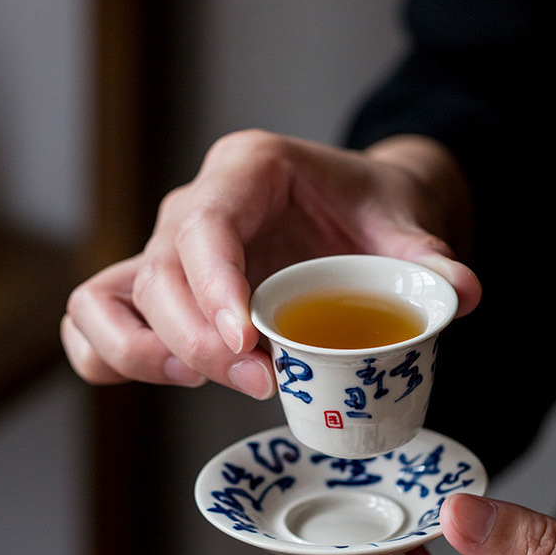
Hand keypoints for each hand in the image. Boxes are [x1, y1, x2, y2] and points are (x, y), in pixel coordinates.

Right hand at [61, 129, 479, 393]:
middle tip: (262, 384)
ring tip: (203, 383)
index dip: (214, 288)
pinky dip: (110, 356)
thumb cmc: (372, 209)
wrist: (360, 211)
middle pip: (157, 275)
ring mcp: (165, 251)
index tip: (247, 345)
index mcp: (248, 170)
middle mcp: (192, 206)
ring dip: (140, 352)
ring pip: (103, 298)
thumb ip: (428, 258)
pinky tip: (170, 381)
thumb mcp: (405, 224)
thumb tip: (460, 294)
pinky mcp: (155, 292)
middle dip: (197, 341)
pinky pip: (96, 321)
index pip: (204, 226)